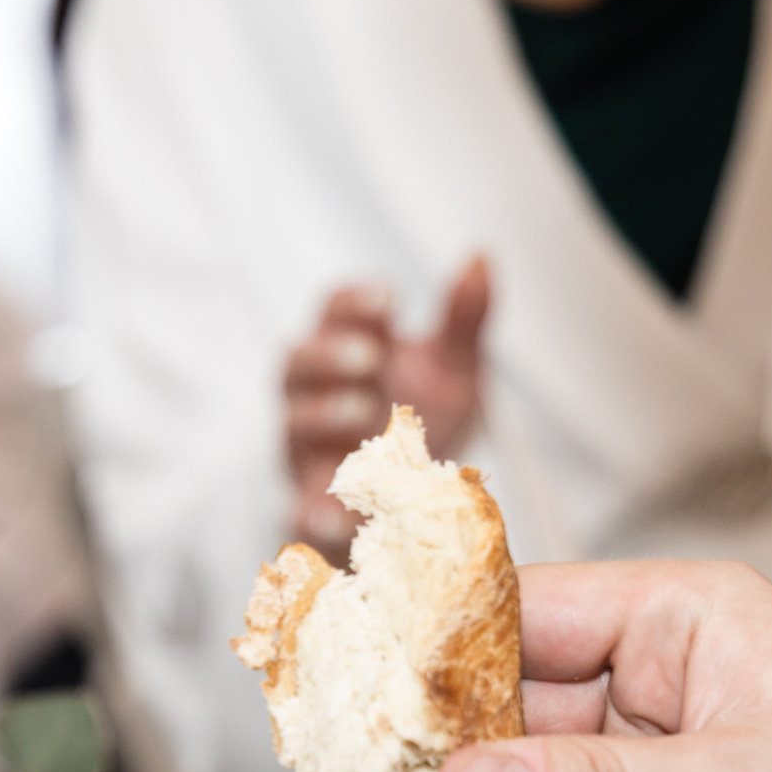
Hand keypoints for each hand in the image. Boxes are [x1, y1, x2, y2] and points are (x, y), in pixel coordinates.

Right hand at [283, 258, 491, 557]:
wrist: (420, 498)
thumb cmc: (424, 420)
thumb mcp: (453, 367)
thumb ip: (462, 319)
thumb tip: (478, 256)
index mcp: (348, 349)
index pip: (333, 311)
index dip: (354, 303)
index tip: (392, 301)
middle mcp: (316, 395)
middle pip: (296, 362)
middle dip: (327, 355)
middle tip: (370, 358)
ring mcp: (310, 449)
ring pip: (293, 424)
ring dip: (322, 413)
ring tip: (362, 411)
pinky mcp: (313, 504)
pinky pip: (299, 507)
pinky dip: (312, 511)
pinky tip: (337, 515)